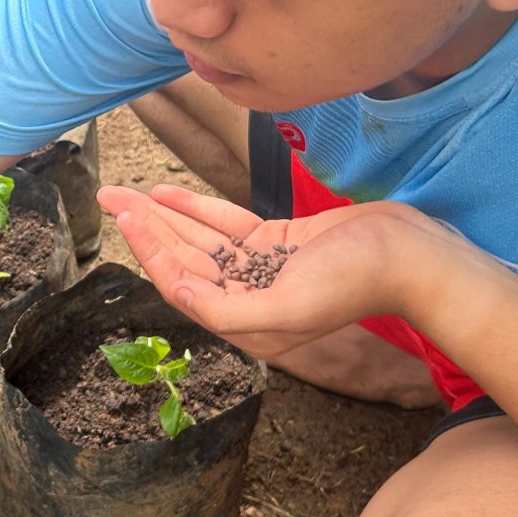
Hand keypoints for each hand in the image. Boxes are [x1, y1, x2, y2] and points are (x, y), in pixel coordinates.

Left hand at [98, 184, 442, 363]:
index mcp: (247, 324)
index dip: (151, 252)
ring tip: (126, 192)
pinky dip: (197, 208)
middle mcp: (248, 298)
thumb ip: (229, 310)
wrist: (408, 254)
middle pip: (184, 260)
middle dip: (145, 229)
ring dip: (163, 215)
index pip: (184, 285)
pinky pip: (227, 225)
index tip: (125, 218)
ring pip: (199, 240)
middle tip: (109, 196)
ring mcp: (262, 268)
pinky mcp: (277, 242)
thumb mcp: (289, 305)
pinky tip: (167, 192)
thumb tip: (180, 293)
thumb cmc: (354, 282)